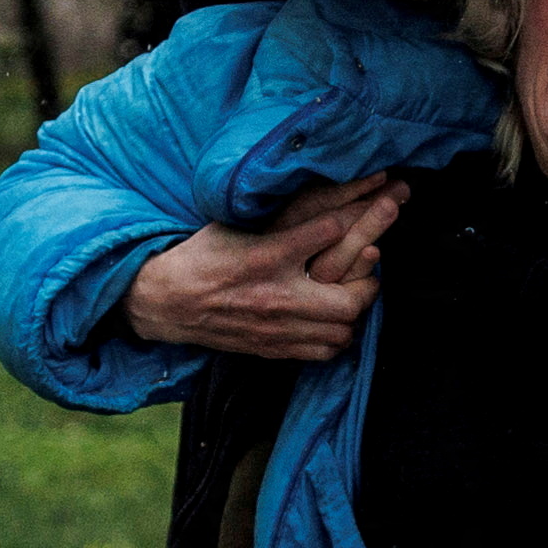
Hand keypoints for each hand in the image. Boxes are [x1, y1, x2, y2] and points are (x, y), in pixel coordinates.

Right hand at [121, 175, 402, 363]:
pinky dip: (337, 337)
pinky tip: (333, 321)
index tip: (381, 200)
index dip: (362, 215)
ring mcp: (275, 327)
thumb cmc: (204, 255)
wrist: (167, 301)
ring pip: (342, 329)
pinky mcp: (272, 348)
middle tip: (369, 267)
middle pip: (349, 298)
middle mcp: (274, 294)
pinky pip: (324, 351)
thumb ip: (282, 213)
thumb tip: (328, 196)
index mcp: (266, 254)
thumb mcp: (238, 222)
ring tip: (353, 293)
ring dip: (355, 310)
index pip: (330, 231)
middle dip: (368, 281)